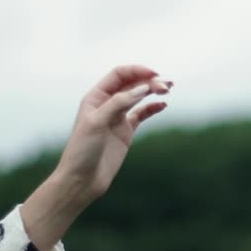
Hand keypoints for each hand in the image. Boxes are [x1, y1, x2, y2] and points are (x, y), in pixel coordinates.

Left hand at [56, 64, 172, 198]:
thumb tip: (142, 89)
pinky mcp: (125, 131)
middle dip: (149, 81)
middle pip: (132, 84)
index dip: (137, 71)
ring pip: (138, 97)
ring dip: (153, 91)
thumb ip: (118, 103)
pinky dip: (153, 108)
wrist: (82, 179)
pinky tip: (163, 105)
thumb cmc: (82, 151)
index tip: (154, 74)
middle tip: (167, 86)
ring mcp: (117, 117)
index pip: (119, 75)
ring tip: (169, 89)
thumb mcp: (97, 122)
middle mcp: (107, 104)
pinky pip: (142, 114)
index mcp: (96, 97)